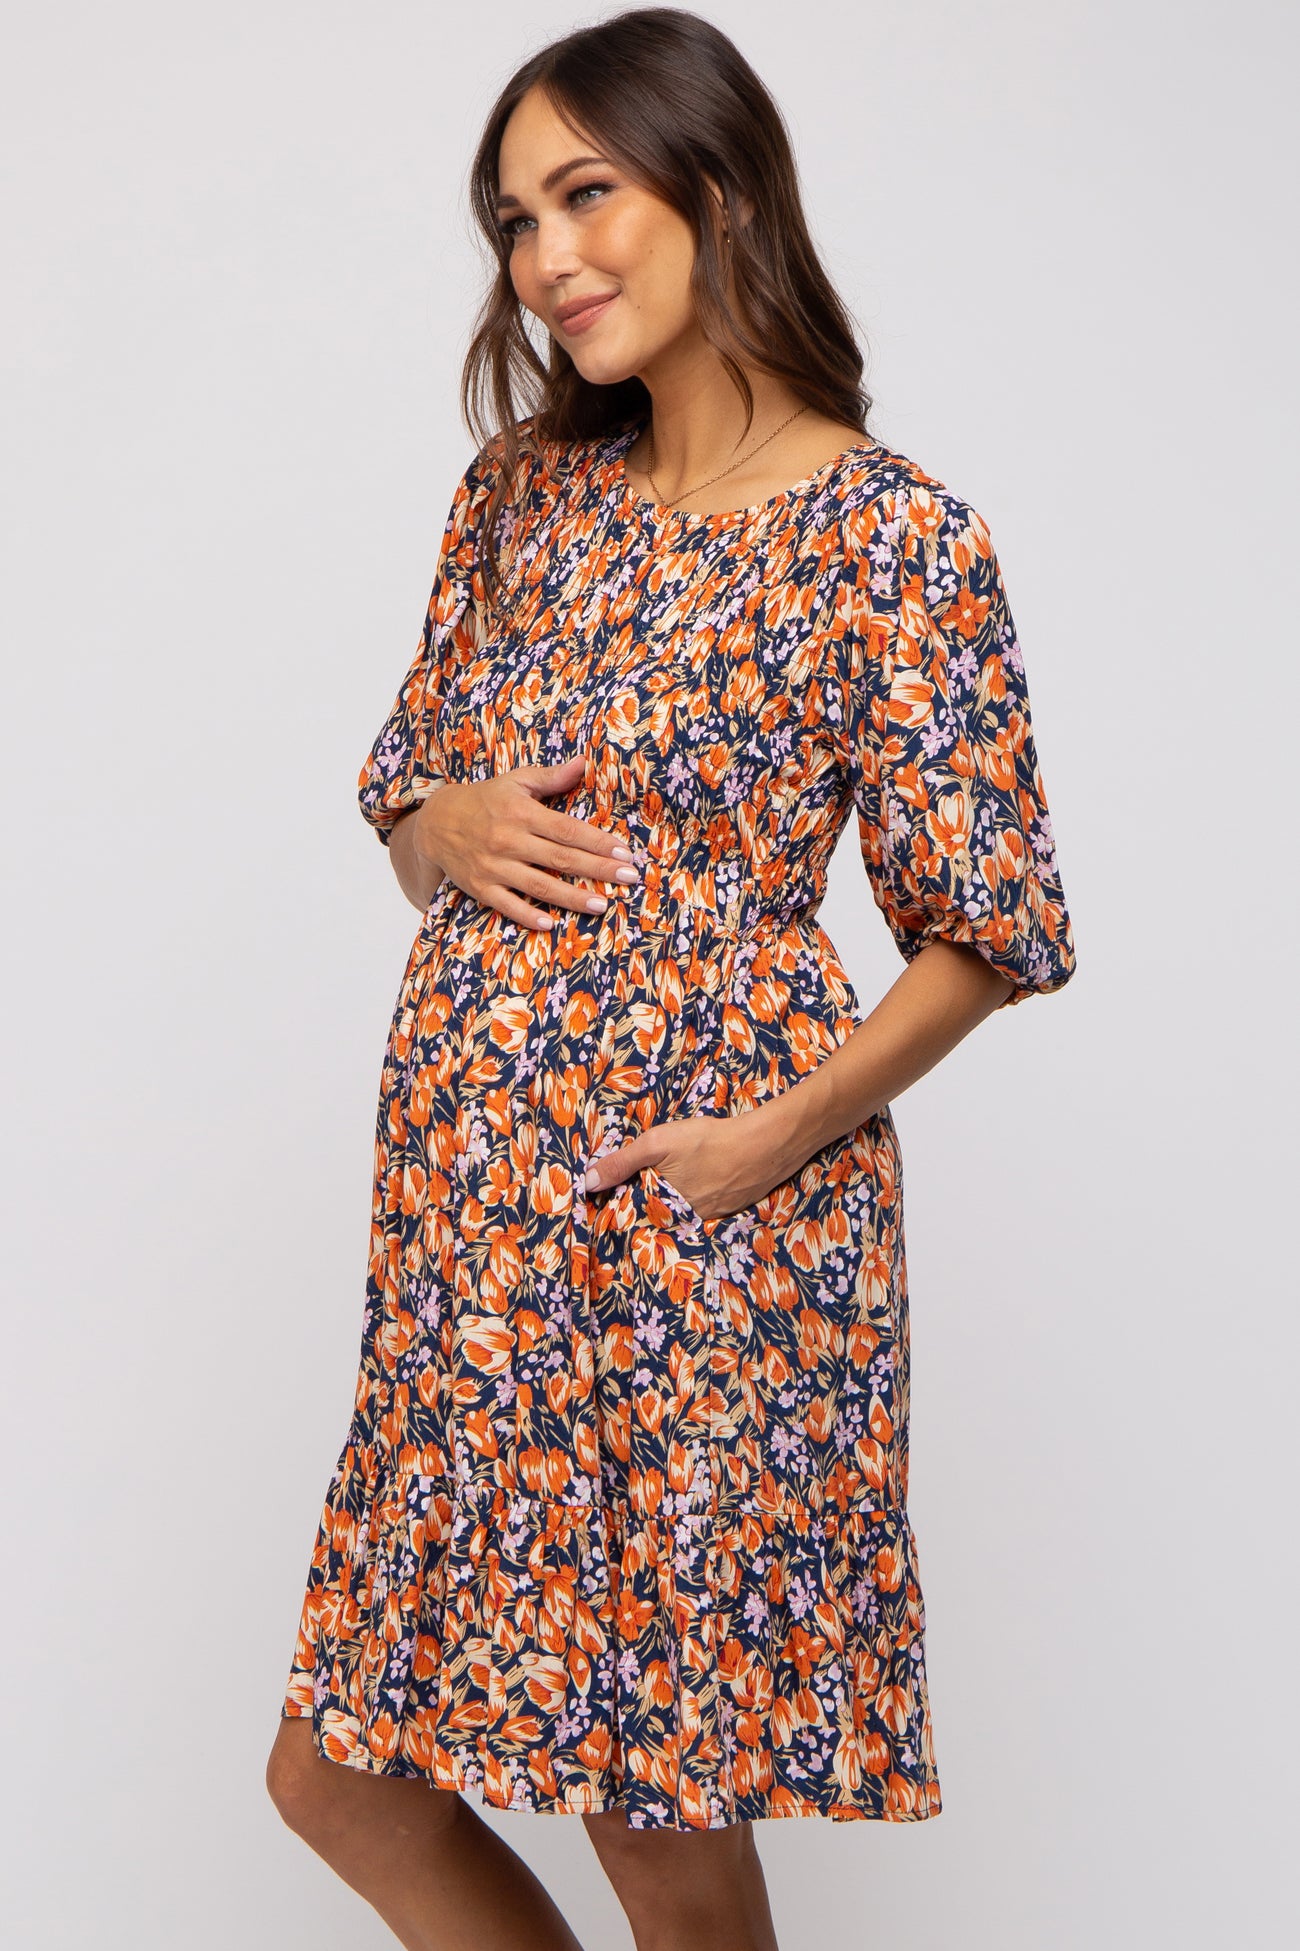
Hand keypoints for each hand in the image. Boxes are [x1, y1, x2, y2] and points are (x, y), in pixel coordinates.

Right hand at [411, 754, 640, 929]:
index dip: (598, 841)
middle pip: (561, 858)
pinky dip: (528, 916)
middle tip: (630, 877)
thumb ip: (551, 777)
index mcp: (521, 813)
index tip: (624, 852)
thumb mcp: (515, 782)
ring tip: (602, 904)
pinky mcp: (480, 887)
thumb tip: (584, 762)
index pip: (567, 829)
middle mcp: (508, 840)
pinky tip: (551, 924)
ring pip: (539, 885)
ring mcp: (493, 866)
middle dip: (599, 869)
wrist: (436, 823)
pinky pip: (507, 905)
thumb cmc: (485, 800)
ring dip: (573, 897)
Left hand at [583, 1109, 803, 1222]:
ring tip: (682, 1173)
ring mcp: (712, 1215)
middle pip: (660, 1210)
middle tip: (653, 1175)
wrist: (765, 1144)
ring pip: (684, 1207)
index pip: (635, 1212)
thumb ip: (622, 1163)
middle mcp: (688, 1219)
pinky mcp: (731, 1207)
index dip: (625, 1199)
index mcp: (666, 1207)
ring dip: (678, 1195)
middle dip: (652, 1197)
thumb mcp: (658, 1143)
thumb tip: (587, 1183)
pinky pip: (707, 1204)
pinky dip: (702, 1192)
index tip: (616, 1192)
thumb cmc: (708, 1141)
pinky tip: (705, 1174)